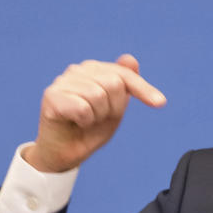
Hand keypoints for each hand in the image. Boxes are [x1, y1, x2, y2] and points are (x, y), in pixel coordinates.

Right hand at [23, 54, 166, 172]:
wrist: (64, 153)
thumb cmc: (88, 130)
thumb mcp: (114, 110)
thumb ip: (124, 86)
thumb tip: (131, 58)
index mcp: (94, 70)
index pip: (124, 74)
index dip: (143, 89)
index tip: (160, 103)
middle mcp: (78, 70)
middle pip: (113, 84)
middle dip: (112, 109)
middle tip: (97, 119)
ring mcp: (63, 81)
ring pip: (98, 95)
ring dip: (97, 117)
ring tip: (85, 121)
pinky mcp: (52, 96)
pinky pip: (83, 108)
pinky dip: (84, 121)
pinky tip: (75, 123)